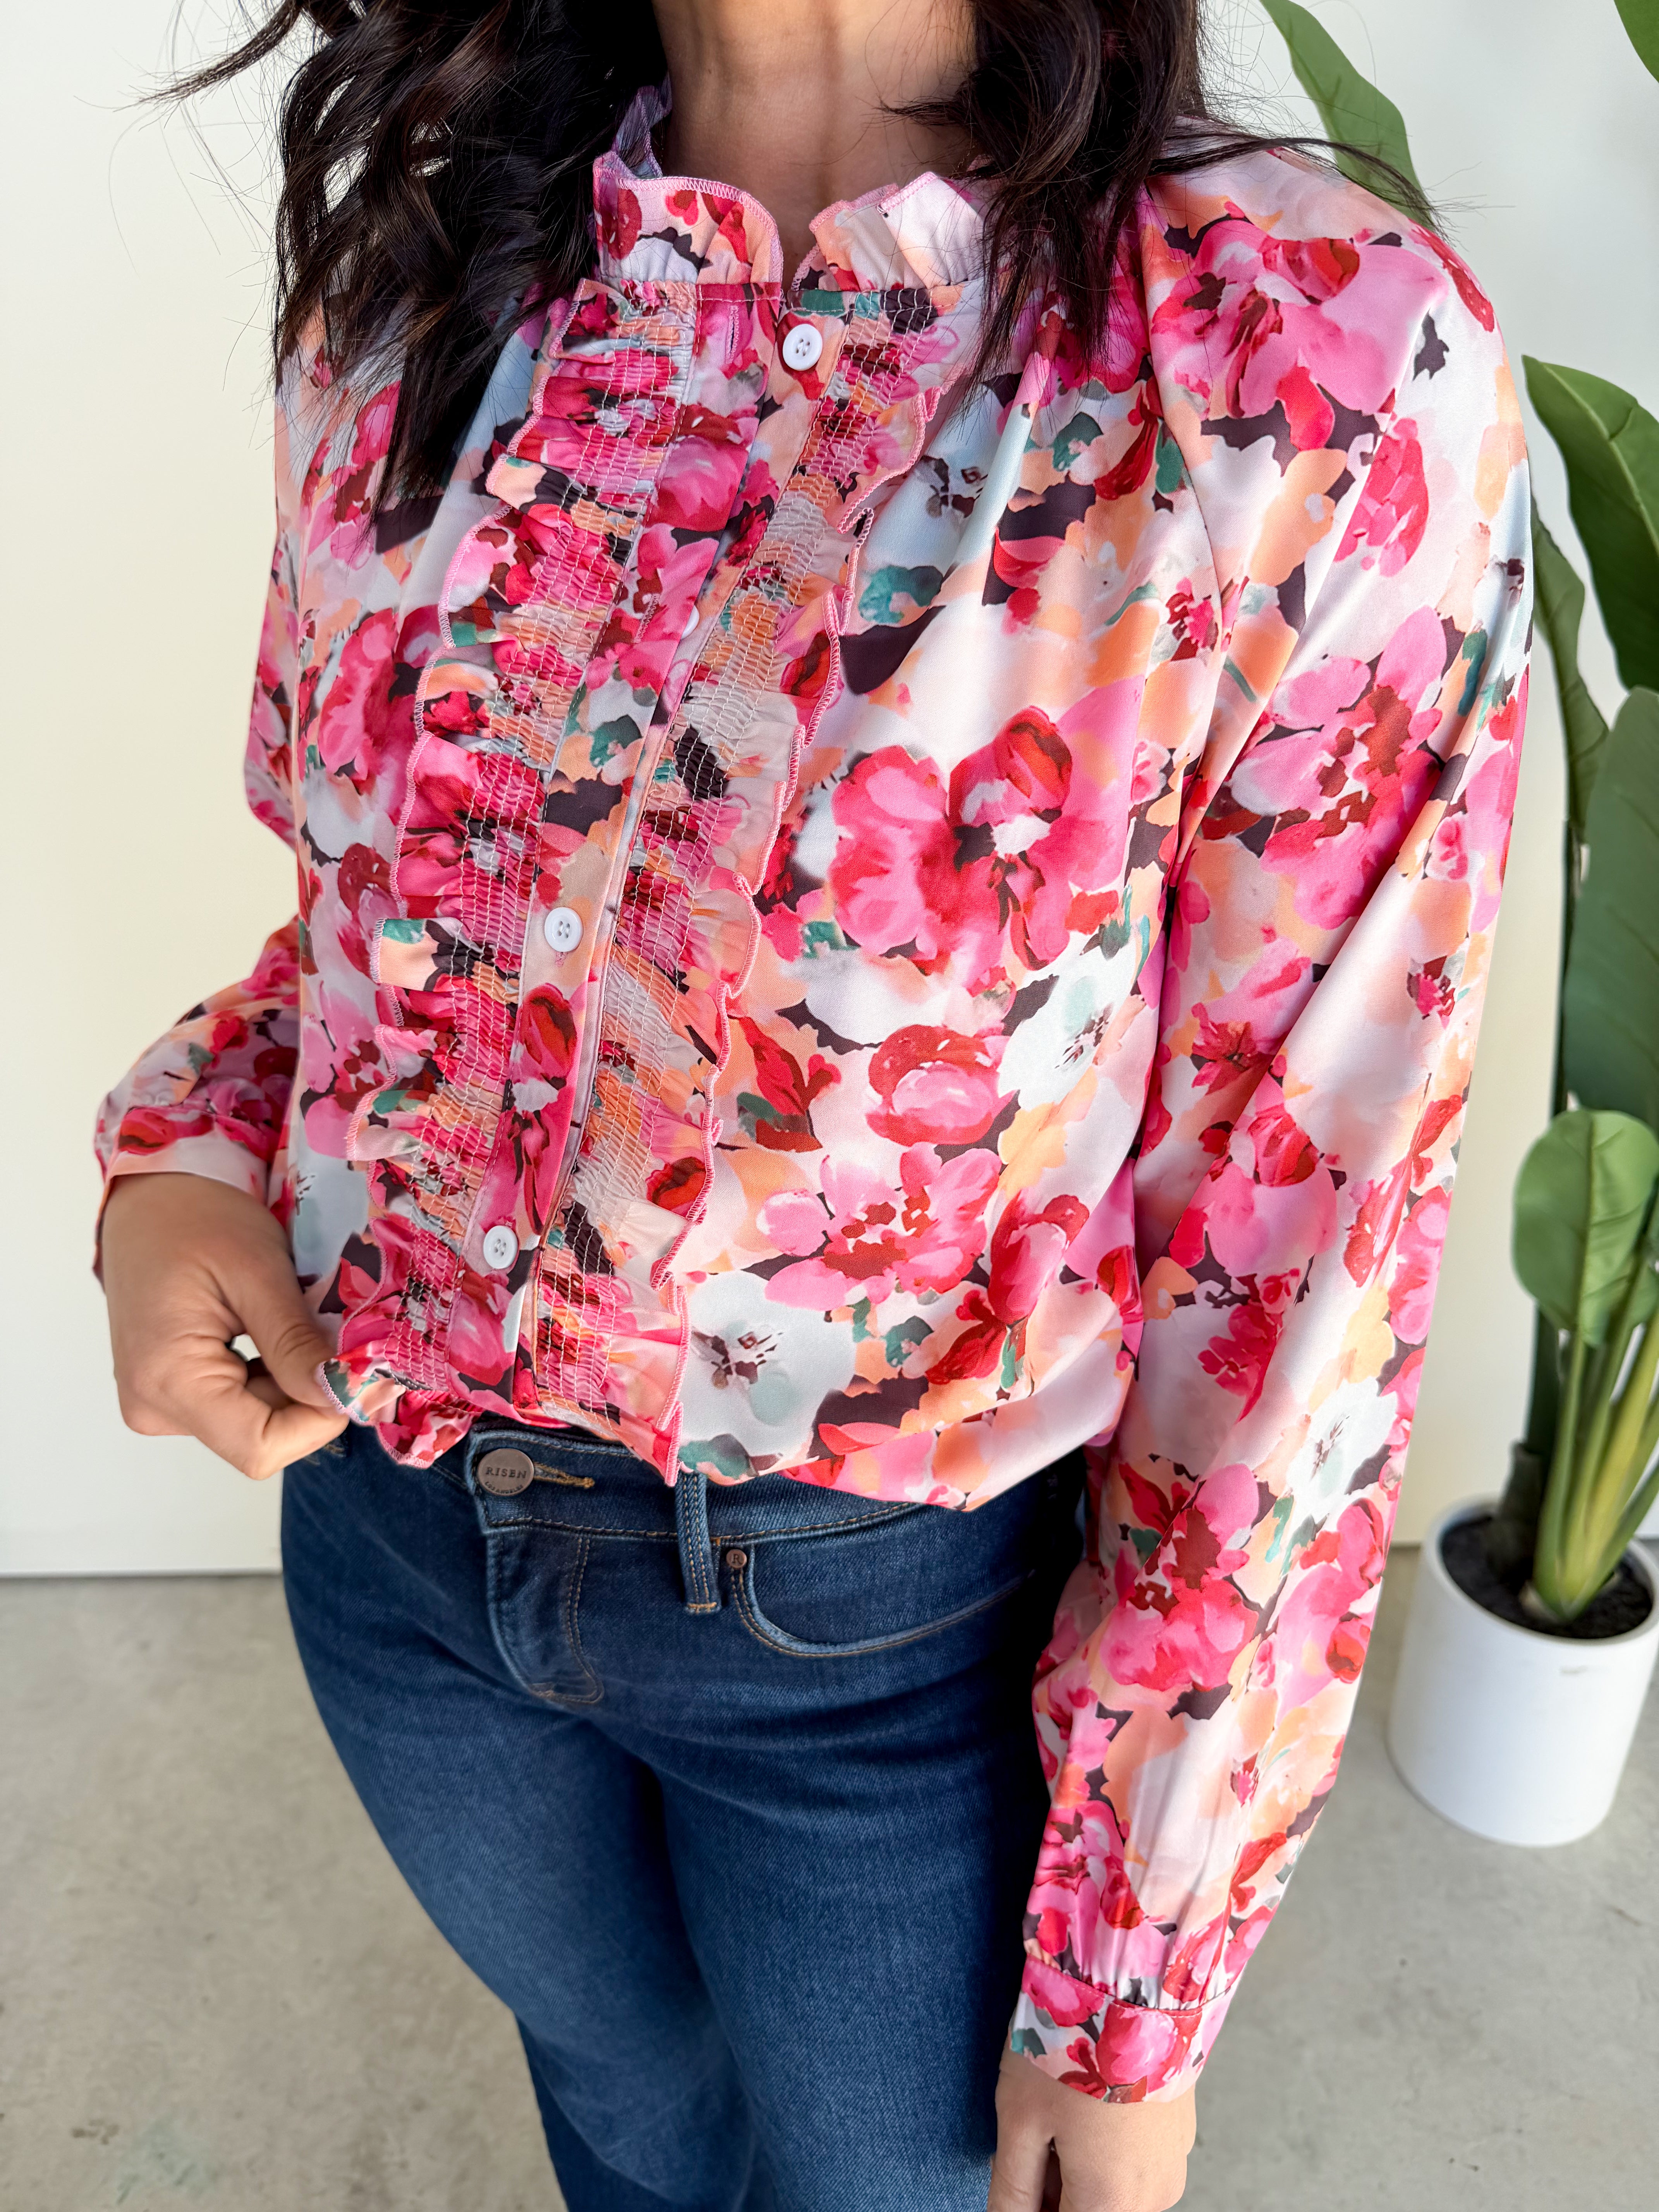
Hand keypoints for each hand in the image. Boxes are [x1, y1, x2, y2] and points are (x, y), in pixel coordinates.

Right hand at [102, 1172, 347, 1479]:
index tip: (346, 1371)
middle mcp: (153, 1406)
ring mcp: (158, 1401)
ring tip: (288, 1321)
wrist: (152, 1197)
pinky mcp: (170, 1390)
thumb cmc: (197, 1218)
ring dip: (289, 1381)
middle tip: (324, 1332)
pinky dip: (269, 1375)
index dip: (316, 1419)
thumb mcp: (259, 1273)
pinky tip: (268, 1330)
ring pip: (255, 1423)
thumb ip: (296, 1343)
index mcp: (167, 1380)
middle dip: (306, 1394)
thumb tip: (342, 1396)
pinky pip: (238, 1404)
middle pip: (259, 1437)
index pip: (259, 1448)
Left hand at [988, 2045, 1193, 2210]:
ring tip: (1060, 2109)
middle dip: (1051, 2187)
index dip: (1031, 2203)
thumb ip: (1012, 2189)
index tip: (1020, 2165)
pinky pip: (1134, 2162)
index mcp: (1109, 2204)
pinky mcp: (1180, 2134)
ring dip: (1077, 2168)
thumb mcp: (1021, 2119)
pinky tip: (1089, 2101)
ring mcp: (1172, 2164)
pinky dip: (1105, 2147)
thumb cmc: (1075, 2043)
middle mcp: (1151, 2197)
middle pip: (1087, 2211)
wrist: (1137, 1981)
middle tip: (1033, 2132)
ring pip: (1109, 2191)